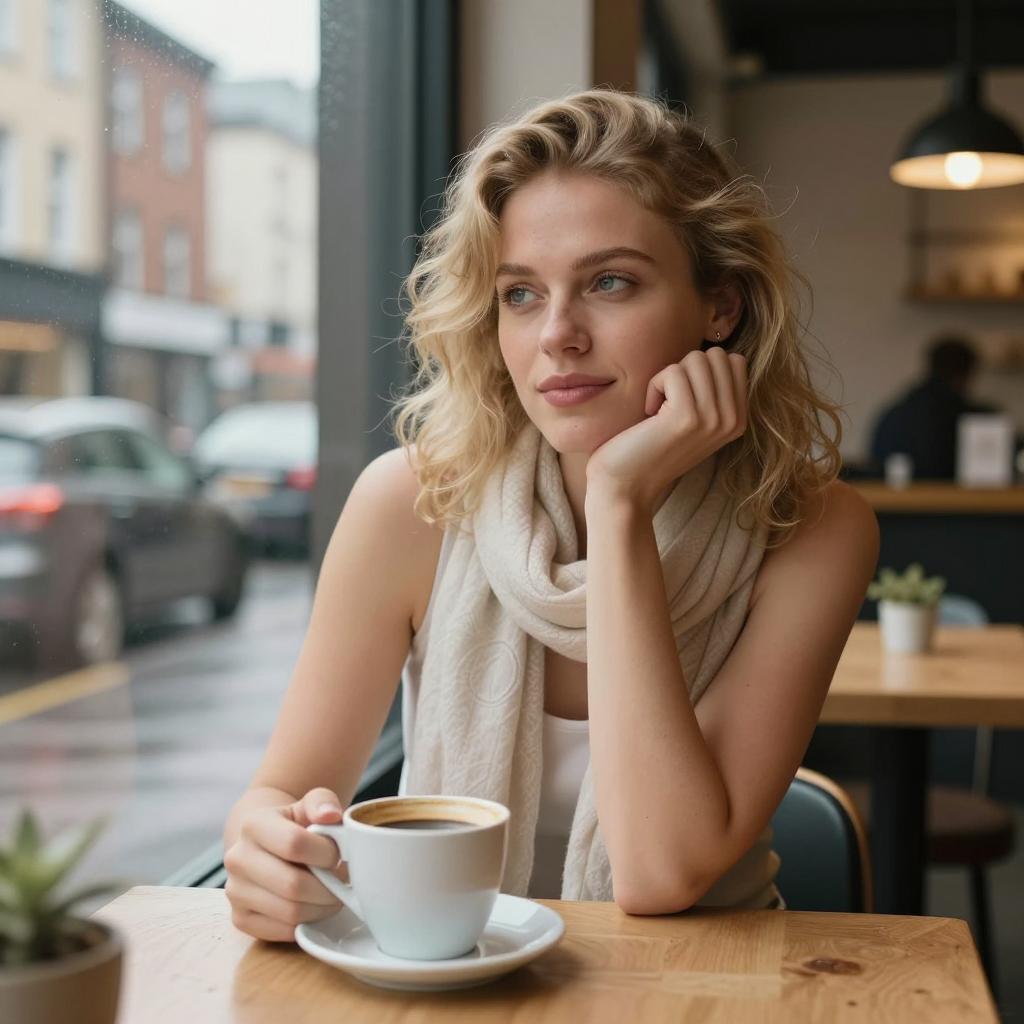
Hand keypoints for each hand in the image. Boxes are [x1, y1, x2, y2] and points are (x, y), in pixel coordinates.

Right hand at [224, 787, 347, 942]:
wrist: (266, 844)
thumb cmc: (295, 824)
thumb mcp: (309, 805)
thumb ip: (323, 802)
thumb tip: (331, 815)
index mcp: (253, 824)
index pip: (295, 844)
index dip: (327, 853)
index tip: (339, 855)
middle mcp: (237, 858)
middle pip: (293, 885)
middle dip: (329, 887)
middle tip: (343, 882)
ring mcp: (235, 891)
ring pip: (291, 912)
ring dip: (322, 907)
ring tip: (333, 894)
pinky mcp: (240, 918)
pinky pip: (282, 932)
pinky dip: (307, 923)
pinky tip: (315, 906)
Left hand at [586, 348, 747, 512]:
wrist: (626, 486)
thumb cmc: (650, 447)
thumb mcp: (694, 419)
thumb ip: (712, 391)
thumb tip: (717, 351)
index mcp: (738, 419)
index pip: (734, 360)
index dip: (699, 370)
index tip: (682, 399)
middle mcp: (732, 420)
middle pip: (715, 355)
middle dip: (684, 369)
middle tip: (668, 402)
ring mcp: (713, 419)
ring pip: (695, 359)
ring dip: (667, 378)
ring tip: (658, 409)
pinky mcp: (687, 417)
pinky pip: (672, 372)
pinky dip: (653, 386)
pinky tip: (649, 415)